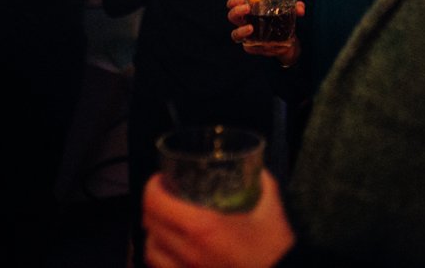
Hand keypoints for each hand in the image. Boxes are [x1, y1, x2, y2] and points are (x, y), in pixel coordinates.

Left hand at [143, 171, 294, 267]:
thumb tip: (253, 167)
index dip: (152, 186)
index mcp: (202, 227)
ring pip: (151, 251)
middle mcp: (187, 252)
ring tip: (168, 225)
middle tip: (167, 196)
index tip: (162, 179)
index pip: (156, 203)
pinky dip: (162, 258)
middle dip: (153, 206)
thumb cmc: (274, 248)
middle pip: (149, 225)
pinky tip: (175, 251)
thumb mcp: (271, 207)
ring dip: (155, 234)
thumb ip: (261, 181)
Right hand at [227, 0, 304, 66]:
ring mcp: (248, 35)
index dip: (235, 0)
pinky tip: (266, 44)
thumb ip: (296, 7)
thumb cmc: (282, 21)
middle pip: (232, 16)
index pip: (235, 3)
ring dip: (241, 30)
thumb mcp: (290, 11)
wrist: (289, 41)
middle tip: (247, 9)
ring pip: (235, 34)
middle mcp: (245, 21)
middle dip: (237, 11)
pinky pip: (248, 48)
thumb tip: (300, 8)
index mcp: (250, 9)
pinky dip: (256, 46)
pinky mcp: (253, 47)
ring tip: (251, 28)